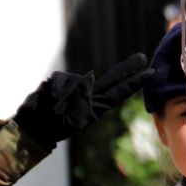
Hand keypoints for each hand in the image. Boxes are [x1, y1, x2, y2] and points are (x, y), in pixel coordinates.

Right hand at [13, 54, 152, 145]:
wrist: (33, 127)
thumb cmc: (55, 126)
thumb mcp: (74, 119)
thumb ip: (83, 98)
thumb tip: (89, 76)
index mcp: (97, 107)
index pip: (120, 92)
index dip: (135, 82)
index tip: (152, 73)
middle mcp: (89, 94)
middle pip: (112, 78)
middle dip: (127, 68)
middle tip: (142, 58)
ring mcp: (74, 87)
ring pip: (78, 80)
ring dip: (67, 95)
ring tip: (57, 108)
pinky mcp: (58, 82)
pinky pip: (61, 79)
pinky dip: (56, 90)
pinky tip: (51, 99)